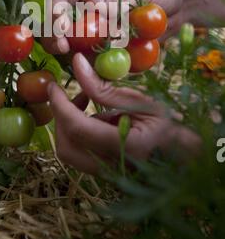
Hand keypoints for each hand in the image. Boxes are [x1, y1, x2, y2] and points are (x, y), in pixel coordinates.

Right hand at [42, 0, 185, 54]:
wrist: (182, 3)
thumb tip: (90, 4)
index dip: (54, 14)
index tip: (61, 29)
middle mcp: (83, 8)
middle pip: (56, 26)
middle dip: (56, 38)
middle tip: (65, 48)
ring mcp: (92, 31)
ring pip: (72, 47)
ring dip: (77, 55)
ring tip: (94, 58)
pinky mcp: (104, 49)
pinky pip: (94, 61)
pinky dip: (98, 67)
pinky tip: (110, 69)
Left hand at [48, 53, 200, 174]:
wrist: (186, 152)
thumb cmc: (171, 123)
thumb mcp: (140, 100)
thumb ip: (104, 87)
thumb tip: (77, 64)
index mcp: (125, 147)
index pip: (76, 127)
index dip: (59, 104)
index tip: (52, 85)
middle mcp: (113, 167)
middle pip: (66, 146)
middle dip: (60, 118)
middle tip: (68, 94)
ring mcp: (109, 174)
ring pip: (71, 152)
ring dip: (69, 124)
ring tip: (87, 99)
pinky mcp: (106, 171)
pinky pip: (82, 152)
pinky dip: (80, 131)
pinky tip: (96, 113)